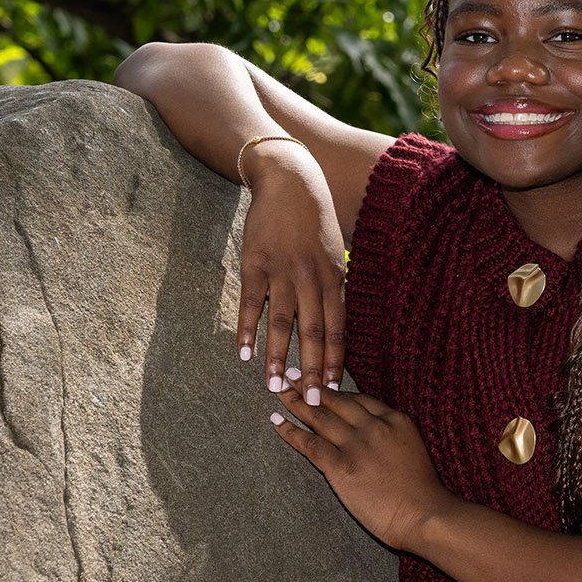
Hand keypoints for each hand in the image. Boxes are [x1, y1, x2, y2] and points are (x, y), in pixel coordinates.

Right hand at [235, 156, 348, 401]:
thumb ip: (335, 286)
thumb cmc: (314, 219)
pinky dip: (246, 329)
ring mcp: (282, 270)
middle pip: (313, 330)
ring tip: (275, 386)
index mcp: (334, 276)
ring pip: (282, 321)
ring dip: (278, 356)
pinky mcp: (255, 263)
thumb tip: (337, 322)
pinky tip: (243, 353)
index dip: (334, 359)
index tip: (333, 388)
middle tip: (311, 401)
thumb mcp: (334, 251)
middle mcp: (311, 277)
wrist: (289, 180)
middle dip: (312, 368)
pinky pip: (251, 302)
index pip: (337, 326)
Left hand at [267, 385, 452, 555]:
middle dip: (310, 386)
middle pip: (335, 401)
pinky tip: (277, 421)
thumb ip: (391, 437)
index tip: (321, 383)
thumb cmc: (424, 492)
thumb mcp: (414, 450)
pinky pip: (310, 444)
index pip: (358, 399)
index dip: (335, 390)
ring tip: (280, 390)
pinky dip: (291, 431)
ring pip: (319, 417)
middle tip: (292, 374)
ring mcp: (357, 445)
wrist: (425, 515)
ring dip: (296, 401)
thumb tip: (371, 436)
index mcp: (395, 420)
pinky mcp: (342, 467)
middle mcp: (374, 426)